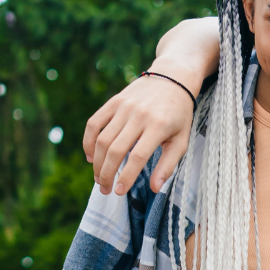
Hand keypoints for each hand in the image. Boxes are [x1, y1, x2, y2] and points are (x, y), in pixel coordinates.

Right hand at [83, 72, 196, 195]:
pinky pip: (94, 123)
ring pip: (102, 139)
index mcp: (158, 126)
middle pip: (116, 150)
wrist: (172, 78)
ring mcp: (124, 107)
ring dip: (97, 162)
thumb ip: (168, 165)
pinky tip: (90, 157)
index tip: (119, 192)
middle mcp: (139, 116)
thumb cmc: (178, 115)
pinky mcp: (113, 102)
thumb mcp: (181, 140)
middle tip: (106, 190)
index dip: (126, 176)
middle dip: (107, 174)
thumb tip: (155, 188)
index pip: (138, 156)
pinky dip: (88, 142)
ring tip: (99, 178)